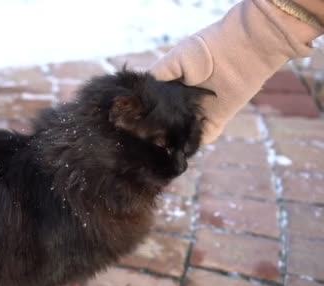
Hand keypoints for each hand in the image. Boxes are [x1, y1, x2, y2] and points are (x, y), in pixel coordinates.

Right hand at [150, 0, 320, 143]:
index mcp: (171, 88)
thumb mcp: (172, 60)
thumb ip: (156, 78)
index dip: (142, 116)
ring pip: (181, 134)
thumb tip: (134, 98)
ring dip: (171, 141)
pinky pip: (202, 139)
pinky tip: (180, 150)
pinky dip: (192, 145)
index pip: (152, 107)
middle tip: (143, 139)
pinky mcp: (215, 122)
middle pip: (165, 124)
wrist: (241, 50)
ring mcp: (198, 114)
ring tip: (159, 147)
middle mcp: (183, 103)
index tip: (131, 124)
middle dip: (155, 132)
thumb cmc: (204, 49)